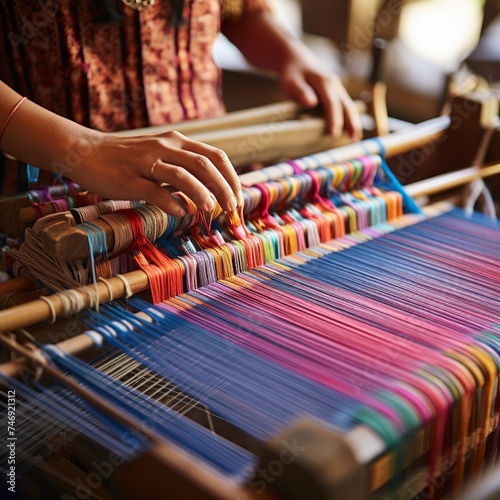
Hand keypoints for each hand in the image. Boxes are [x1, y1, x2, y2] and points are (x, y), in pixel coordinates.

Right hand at [69, 130, 241, 216]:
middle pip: (205, 165)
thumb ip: (184, 169)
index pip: (215, 156)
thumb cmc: (128, 159)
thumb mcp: (161, 156)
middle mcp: (165, 147)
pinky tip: (181, 213)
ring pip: (182, 175)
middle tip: (232, 208)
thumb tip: (212, 193)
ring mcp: (146, 162)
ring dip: (201, 193)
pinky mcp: (129, 179)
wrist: (86, 152)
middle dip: (224, 188)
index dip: (231, 177)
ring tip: (211, 210)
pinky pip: (155, 191)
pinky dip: (171, 203)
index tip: (238, 197)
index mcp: (177, 141)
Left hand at [280, 61, 362, 140]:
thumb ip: (300, 91)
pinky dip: (351, 120)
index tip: (334, 133)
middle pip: (346, 105)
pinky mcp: (338, 94)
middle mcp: (335, 84)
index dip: (334, 118)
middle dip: (350, 122)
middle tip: (352, 139)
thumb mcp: (291, 81)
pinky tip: (353, 132)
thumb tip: (312, 103)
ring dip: (354, 122)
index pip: (331, 102)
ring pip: (349, 106)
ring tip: (356, 139)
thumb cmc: (293, 75)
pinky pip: (346, 107)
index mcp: (324, 81)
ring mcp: (338, 89)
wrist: (299, 63)